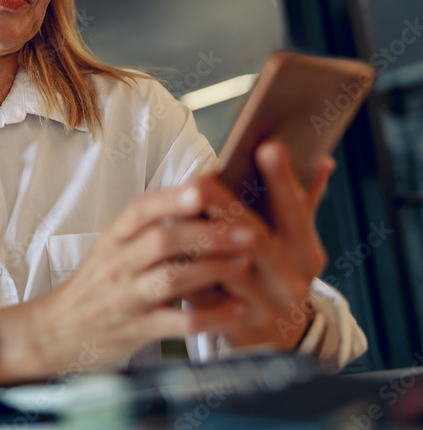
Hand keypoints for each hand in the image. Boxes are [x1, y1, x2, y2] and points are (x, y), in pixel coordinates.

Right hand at [18, 177, 257, 374]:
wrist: (55, 332)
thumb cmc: (91, 290)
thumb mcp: (108, 253)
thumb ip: (143, 234)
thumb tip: (193, 206)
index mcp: (111, 241)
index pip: (139, 211)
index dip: (170, 198)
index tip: (201, 187)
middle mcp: (116, 265)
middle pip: (161, 241)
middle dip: (207, 234)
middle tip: (245, 232)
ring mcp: (124, 298)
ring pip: (171, 279)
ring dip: (212, 270)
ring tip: (243, 264)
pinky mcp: (135, 330)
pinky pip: (177, 323)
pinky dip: (211, 317)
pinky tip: (235, 312)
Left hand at [184, 139, 334, 350]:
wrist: (280, 340)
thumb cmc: (280, 275)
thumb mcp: (298, 244)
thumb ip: (303, 203)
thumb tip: (319, 159)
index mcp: (305, 254)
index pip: (295, 212)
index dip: (282, 181)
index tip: (268, 146)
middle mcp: (288, 281)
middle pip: (254, 238)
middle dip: (226, 205)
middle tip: (201, 178)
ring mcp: (262, 306)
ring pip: (225, 268)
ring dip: (199, 238)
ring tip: (176, 210)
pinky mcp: (232, 326)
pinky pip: (202, 295)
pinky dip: (185, 271)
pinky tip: (167, 250)